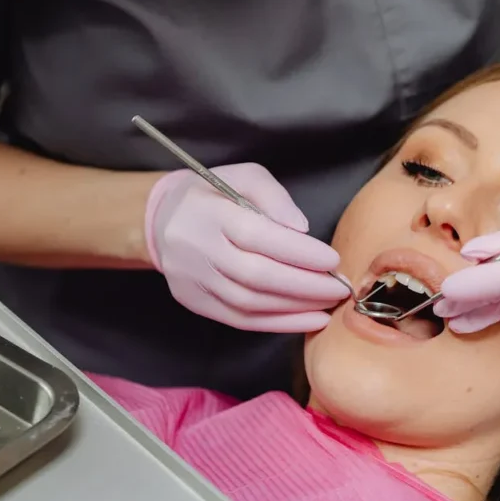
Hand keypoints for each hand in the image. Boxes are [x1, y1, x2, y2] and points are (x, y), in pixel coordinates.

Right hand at [145, 163, 349, 331]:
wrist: (160, 220)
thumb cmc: (213, 195)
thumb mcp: (243, 176)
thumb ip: (273, 196)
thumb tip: (301, 229)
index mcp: (209, 212)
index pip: (256, 236)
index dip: (297, 252)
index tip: (332, 259)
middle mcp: (197, 249)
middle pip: (255, 275)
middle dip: (304, 285)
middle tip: (339, 288)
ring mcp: (194, 280)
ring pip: (249, 302)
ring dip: (295, 308)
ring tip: (328, 303)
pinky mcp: (195, 302)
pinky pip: (240, 320)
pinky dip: (278, 324)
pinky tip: (308, 321)